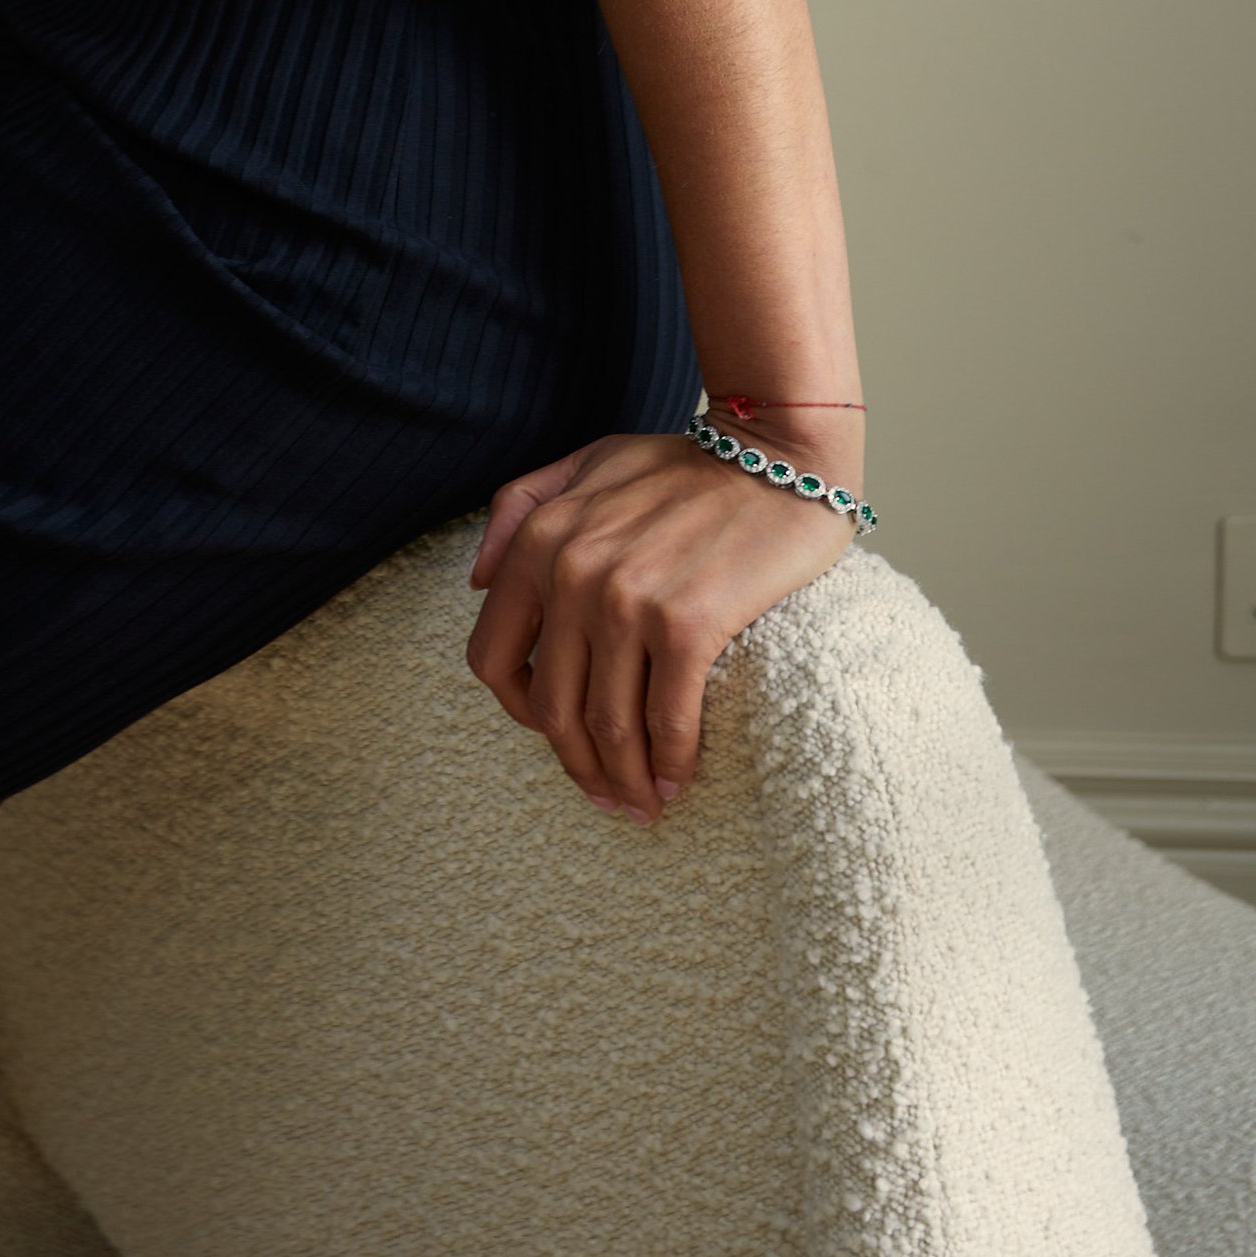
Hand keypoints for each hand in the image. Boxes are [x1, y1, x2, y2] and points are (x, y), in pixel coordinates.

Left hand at [465, 428, 855, 822]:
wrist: (777, 453)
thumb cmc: (687, 464)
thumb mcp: (588, 462)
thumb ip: (520, 507)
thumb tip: (477, 581)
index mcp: (539, 539)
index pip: (492, 656)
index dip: (517, 711)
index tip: (552, 733)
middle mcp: (572, 572)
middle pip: (553, 707)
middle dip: (577, 764)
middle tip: (607, 795)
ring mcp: (627, 600)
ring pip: (608, 725)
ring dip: (625, 780)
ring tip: (643, 803)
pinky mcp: (687, 624)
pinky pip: (667, 719)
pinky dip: (671, 762)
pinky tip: (679, 780)